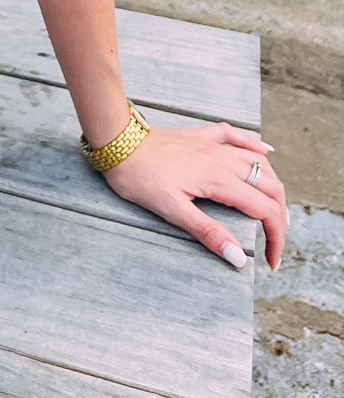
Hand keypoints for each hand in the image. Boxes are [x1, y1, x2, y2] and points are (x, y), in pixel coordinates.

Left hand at [100, 119, 287, 270]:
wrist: (118, 143)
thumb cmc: (139, 177)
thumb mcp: (171, 211)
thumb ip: (207, 232)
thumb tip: (238, 257)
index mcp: (219, 180)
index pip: (264, 210)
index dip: (275, 238)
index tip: (272, 261)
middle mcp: (222, 159)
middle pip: (269, 186)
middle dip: (280, 215)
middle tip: (276, 241)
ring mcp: (212, 145)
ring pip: (257, 162)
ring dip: (273, 185)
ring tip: (275, 208)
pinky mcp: (200, 136)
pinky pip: (236, 136)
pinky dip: (254, 145)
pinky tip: (265, 151)